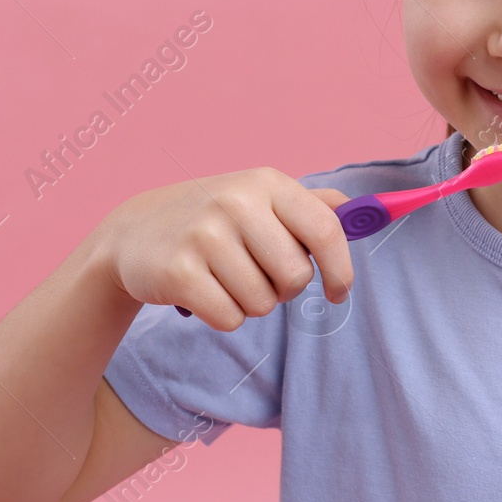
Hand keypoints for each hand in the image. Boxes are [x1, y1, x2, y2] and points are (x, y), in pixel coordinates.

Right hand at [93, 168, 354, 330]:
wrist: (133, 233)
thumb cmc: (213, 219)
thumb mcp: (259, 198)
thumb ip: (313, 206)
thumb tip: (367, 213)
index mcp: (267, 183)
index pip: (327, 231)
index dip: (341, 270)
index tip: (338, 291)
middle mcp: (237, 202)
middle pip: (296, 277)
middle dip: (284, 289)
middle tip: (256, 274)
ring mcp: (205, 235)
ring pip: (263, 303)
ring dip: (250, 303)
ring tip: (224, 278)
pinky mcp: (179, 271)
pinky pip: (230, 318)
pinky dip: (222, 315)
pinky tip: (203, 291)